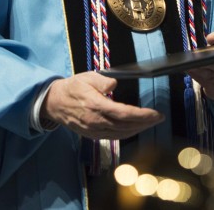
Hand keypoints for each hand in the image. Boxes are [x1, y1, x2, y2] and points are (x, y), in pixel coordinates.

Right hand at [41, 71, 163, 139]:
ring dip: (138, 129)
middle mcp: (96, 121)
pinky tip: (135, 128)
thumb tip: (114, 85)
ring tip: (150, 123)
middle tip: (159, 118)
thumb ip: (102, 81)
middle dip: (145, 123)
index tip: (156, 113)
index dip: (142, 115)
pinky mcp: (92, 135)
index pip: (124, 114)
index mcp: (96, 105)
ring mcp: (94, 130)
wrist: (54, 103)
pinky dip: (127, 134)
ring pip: (121, 134)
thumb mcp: (86, 77)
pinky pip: (113, 137)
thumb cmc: (73, 87)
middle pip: (126, 126)